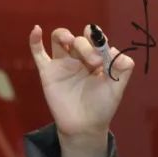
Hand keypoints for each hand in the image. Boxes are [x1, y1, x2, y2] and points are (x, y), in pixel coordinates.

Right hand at [28, 25, 134, 142]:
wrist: (83, 127)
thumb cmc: (101, 107)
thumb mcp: (117, 88)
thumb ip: (123, 69)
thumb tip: (121, 53)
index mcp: (97, 60)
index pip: (96, 40)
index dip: (99, 41)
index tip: (102, 55)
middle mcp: (79, 58)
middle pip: (79, 40)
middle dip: (86, 46)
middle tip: (94, 63)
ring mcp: (62, 64)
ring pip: (59, 39)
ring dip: (63, 34)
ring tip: (69, 40)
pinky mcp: (48, 72)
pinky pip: (38, 53)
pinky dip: (35, 40)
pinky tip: (36, 30)